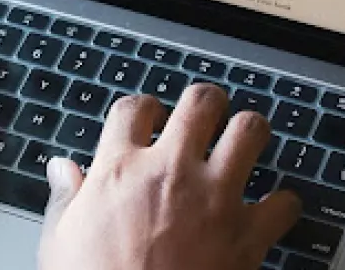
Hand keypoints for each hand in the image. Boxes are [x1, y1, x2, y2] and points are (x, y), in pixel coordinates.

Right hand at [39, 85, 301, 269]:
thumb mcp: (60, 241)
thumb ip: (65, 198)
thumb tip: (61, 169)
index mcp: (119, 170)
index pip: (133, 108)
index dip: (141, 107)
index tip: (146, 117)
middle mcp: (171, 172)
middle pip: (200, 103)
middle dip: (205, 103)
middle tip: (205, 114)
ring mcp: (215, 199)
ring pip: (250, 131)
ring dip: (248, 133)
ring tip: (242, 141)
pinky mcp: (249, 234)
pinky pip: (284, 202)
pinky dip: (282, 204)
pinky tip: (271, 209)